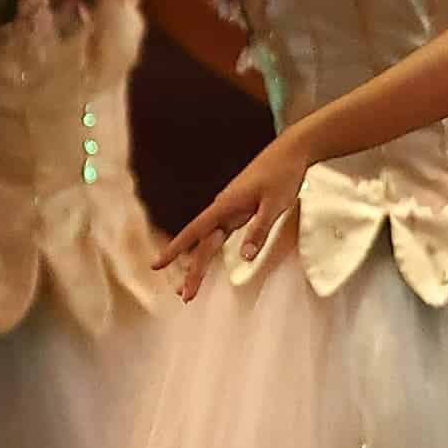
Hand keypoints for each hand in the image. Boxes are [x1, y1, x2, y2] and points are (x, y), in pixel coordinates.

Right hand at [156, 133, 311, 297]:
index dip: (175, 249)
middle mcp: (223, 209)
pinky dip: (212, 250)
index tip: (157, 265)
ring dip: (199, 264)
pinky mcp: (239, 210)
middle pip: (202, 244)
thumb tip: (245, 257)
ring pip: (209, 241)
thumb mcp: (275, 204)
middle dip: (192, 270)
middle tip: (185, 296)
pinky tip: (203, 261)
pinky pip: (221, 234)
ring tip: (189, 287)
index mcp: (226, 205)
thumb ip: (259, 230)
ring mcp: (230, 210)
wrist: (291, 151)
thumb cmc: (283, 175)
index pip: (195, 231)